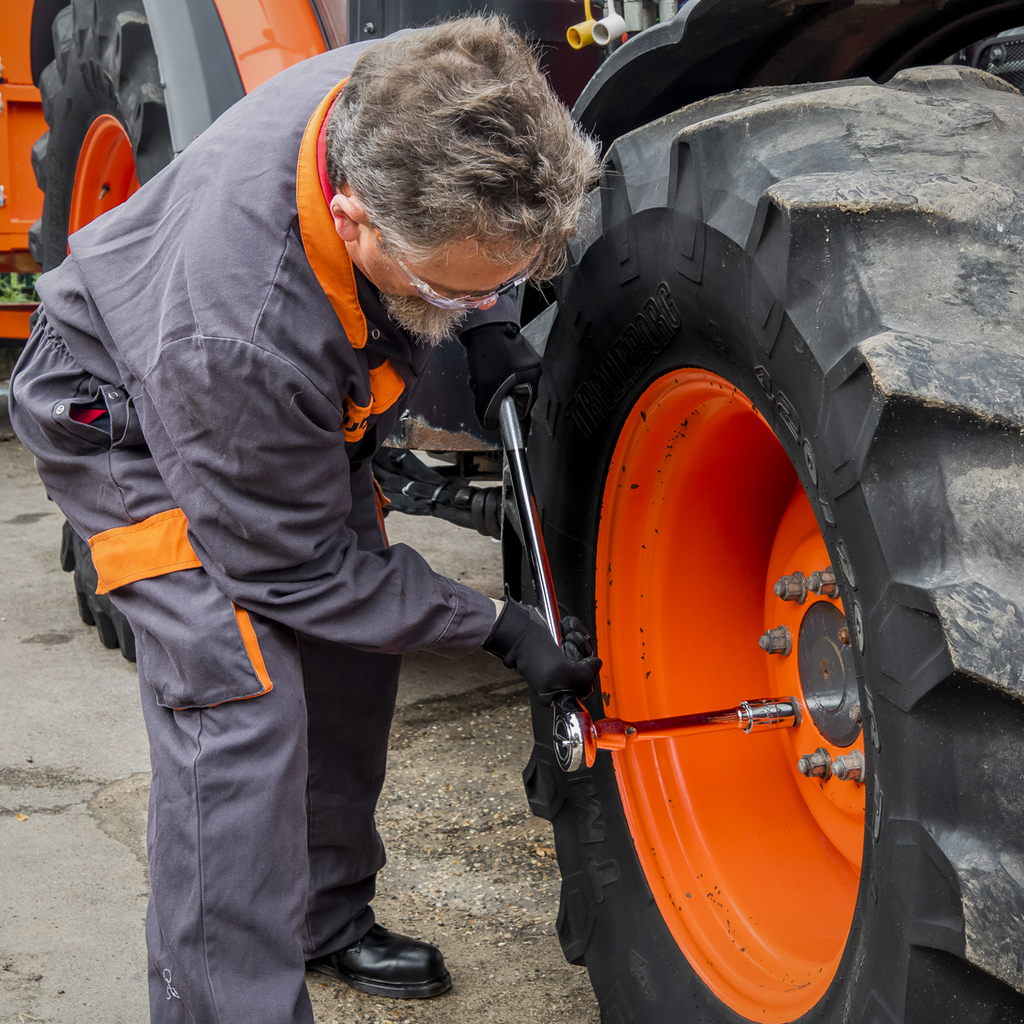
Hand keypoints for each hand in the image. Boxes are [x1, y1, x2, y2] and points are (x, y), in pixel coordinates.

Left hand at [458, 321, 541, 429]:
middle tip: (484, 391)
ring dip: (491, 387)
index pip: (522, 410)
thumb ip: (488, 413)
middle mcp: (532, 371)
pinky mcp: (513, 355)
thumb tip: (489, 424)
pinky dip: (491, 376)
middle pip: (513, 398)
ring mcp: (524, 362)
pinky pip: (502, 374)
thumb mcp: (485, 391)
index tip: (494, 416)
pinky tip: (484, 368)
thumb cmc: (489, 350)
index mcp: (533, 380)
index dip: (505, 414)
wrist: (483, 324)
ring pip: (505, 387)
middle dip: (496, 398)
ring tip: (482, 377)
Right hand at [484, 597, 600, 706]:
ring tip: (564, 635)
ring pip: (584, 645)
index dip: (586, 672)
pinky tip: (563, 627)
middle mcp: (561, 675)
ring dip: (577, 636)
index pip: (586, 685)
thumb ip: (585, 676)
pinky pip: (577, 631)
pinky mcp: (560, 638)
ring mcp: (561, 656)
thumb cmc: (531, 653)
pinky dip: (573, 626)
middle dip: (581, 649)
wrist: (517, 628)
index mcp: (558, 692)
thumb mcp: (561, 674)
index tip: (579, 663)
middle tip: (566, 646)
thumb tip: (597, 665)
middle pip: (586, 663)